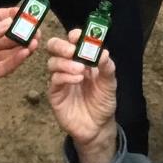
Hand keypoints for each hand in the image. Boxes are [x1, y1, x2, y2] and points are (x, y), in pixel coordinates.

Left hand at [0, 7, 34, 104]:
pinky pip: (6, 67)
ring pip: (10, 51)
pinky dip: (16, 60)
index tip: (28, 13)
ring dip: (23, 46)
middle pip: (8, 35)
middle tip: (36, 30)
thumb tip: (8, 23)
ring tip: (35, 42)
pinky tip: (25, 53)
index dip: (13, 15)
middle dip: (23, 32)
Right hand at [46, 30, 117, 162]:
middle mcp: (69, 65)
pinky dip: (65, 76)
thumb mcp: (110, 83)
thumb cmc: (103, 101)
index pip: (73, 40)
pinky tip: (77, 79)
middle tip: (72, 50)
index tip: (79, 36)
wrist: (98, 126)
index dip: (74, 35)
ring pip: (53, 62)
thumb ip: (107, 67)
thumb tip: (103, 52)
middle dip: (61, 45)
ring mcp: (61, 78)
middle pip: (55, 47)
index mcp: (82, 58)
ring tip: (80, 70)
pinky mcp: (55, 93)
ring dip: (65, 63)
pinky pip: (54, 79)